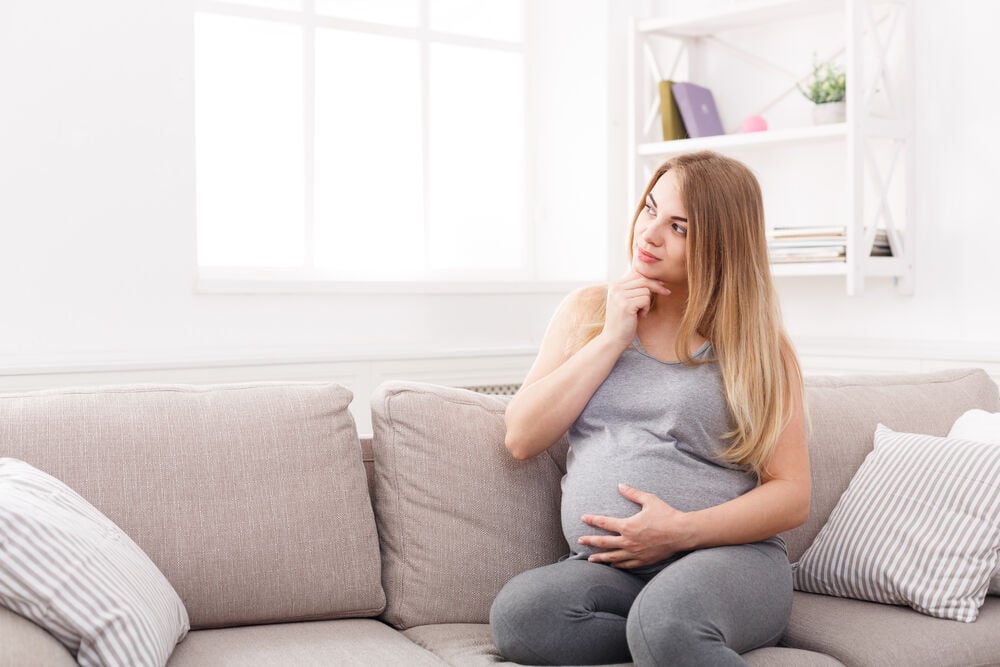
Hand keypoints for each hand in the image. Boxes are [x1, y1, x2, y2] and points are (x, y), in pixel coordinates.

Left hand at [578, 484, 692, 568]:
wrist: (682, 533)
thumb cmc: (666, 515)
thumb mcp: (649, 500)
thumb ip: (633, 493)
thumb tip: (620, 485)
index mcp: (628, 526)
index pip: (604, 523)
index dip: (592, 520)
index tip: (583, 518)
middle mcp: (628, 541)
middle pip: (604, 543)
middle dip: (590, 541)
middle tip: (579, 541)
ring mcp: (635, 553)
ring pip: (613, 557)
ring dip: (600, 558)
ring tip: (590, 559)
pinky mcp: (644, 560)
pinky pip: (626, 565)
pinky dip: (617, 565)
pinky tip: (612, 566)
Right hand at [600, 270, 670, 350]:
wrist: (614, 338)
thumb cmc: (623, 320)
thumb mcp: (626, 300)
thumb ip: (634, 288)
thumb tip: (655, 277)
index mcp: (614, 285)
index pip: (637, 273)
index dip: (651, 279)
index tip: (662, 285)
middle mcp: (615, 288)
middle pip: (643, 280)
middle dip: (656, 287)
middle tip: (666, 293)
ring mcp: (619, 296)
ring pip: (646, 290)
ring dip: (647, 303)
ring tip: (640, 312)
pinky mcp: (626, 305)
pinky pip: (645, 299)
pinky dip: (646, 309)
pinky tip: (639, 316)